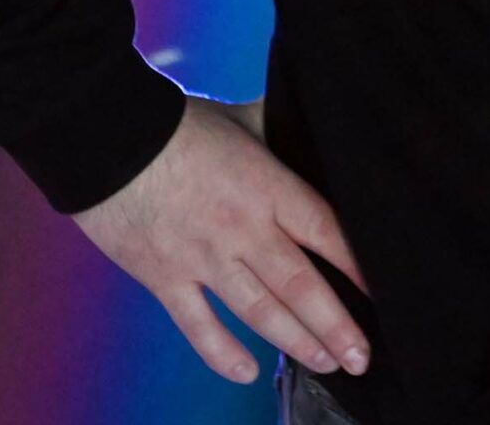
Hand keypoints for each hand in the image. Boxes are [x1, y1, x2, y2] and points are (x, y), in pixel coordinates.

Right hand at [69, 92, 372, 384]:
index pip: (327, 233)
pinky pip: (198, 326)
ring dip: (297, 343)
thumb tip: (313, 121)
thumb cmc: (178, 124)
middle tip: (362, 356)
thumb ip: (281, 130)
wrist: (107, 141)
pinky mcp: (165, 279)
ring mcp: (203, 259)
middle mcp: (242, 230)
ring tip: (329, 365)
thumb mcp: (244, 118)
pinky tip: (248, 372)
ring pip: (260, 313)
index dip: (358, 267)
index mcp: (268, 188)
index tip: (382, 292)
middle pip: (301, 286)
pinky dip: (223, 353)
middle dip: (336, 326)